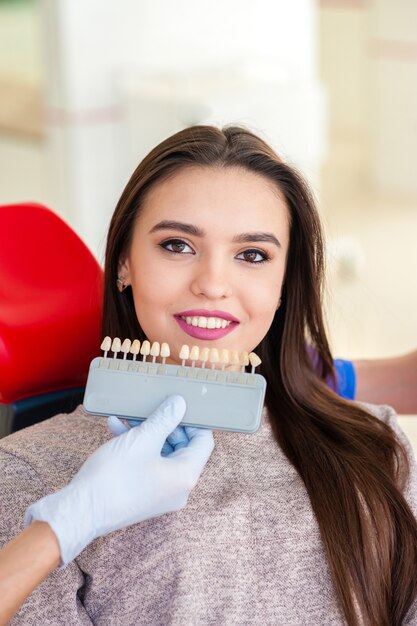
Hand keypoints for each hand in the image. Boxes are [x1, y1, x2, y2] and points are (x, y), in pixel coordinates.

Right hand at [26, 395, 213, 564]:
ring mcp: (160, 494)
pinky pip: (148, 465)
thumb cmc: (113, 478)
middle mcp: (178, 489)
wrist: (80, 512)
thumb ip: (164, 419)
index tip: (179, 406)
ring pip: (161, 454)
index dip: (194, 420)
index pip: (204, 442)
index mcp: (185, 476)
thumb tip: (179, 404)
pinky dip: (136, 447)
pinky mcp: (143, 496)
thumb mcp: (142, 439)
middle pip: (182, 446)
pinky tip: (115, 429)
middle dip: (164, 424)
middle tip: (151, 407)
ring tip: (128, 416)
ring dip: (147, 432)